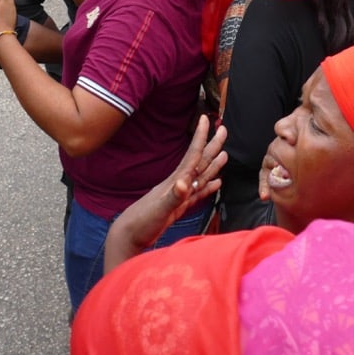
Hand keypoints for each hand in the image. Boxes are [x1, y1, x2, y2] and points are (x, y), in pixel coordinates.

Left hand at [110, 116, 225, 253]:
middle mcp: (179, 185)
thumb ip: (174, 197)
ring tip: (225, 154)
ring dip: (213, 165)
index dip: (200, 137)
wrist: (128, 236)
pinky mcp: (179, 206)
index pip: (192, 155)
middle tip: (223, 129)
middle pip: (200, 161)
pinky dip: (208, 187)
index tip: (204, 118)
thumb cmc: (142, 223)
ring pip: (201, 176)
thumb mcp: (159, 210)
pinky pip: (198, 193)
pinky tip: (216, 183)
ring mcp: (179, 195)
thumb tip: (186, 183)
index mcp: (176, 182)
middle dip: (212, 145)